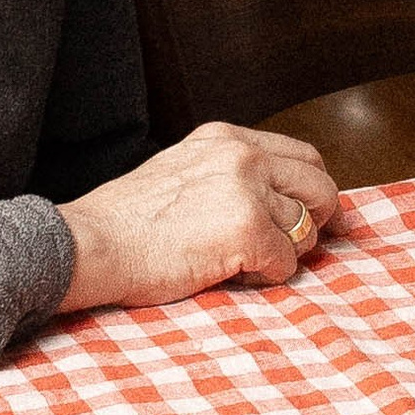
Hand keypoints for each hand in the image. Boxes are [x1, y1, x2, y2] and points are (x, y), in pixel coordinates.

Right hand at [57, 124, 338, 310]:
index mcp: (226, 138)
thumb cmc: (127, 222)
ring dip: (286, 253)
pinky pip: (286, 261)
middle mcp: (243, 155)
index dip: (315, 189)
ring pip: (304, 228)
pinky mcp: (249, 229)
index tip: (318, 214)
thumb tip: (272, 200)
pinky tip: (238, 276)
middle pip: (319, 185)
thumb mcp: (182, 171)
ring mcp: (248, 190)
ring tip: (250, 265)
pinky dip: (269, 276)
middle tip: (304, 245)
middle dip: (320, 219)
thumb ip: (227, 175)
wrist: (94, 243)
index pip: (301, 155)